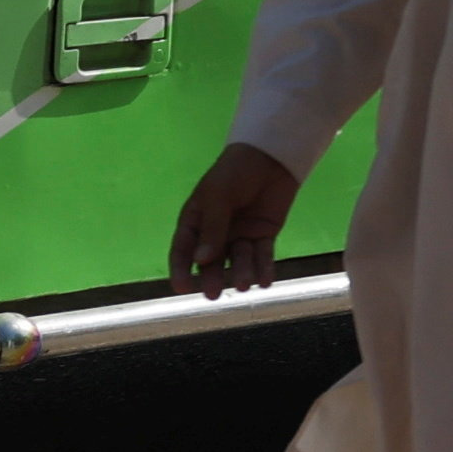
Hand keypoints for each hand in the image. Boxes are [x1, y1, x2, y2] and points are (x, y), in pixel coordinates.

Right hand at [166, 143, 300, 297]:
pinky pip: (262, 255)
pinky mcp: (264, 234)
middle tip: (213, 295)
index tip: (181, 289)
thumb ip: (212, 228)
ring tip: (245, 285)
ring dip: (241, 273)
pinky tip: (265, 282)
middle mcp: (215, 233)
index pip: (183, 250)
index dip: (181, 270)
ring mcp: (240, 235)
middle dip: (212, 278)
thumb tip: (201, 261)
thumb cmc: (234, 172)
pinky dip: (264, 268)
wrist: (271, 156)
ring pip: (239, 260)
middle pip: (212, 261)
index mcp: (195, 222)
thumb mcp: (218, 196)